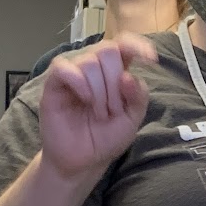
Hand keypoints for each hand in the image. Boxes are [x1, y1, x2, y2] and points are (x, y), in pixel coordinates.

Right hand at [38, 34, 156, 184]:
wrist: (84, 162)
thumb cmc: (106, 138)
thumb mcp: (132, 119)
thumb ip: (138, 96)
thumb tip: (127, 76)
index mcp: (114, 71)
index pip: (124, 44)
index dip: (137, 44)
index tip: (151, 59)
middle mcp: (93, 67)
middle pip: (107, 50)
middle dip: (115, 82)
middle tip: (113, 110)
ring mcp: (73, 74)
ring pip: (89, 62)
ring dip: (100, 92)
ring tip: (100, 114)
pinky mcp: (54, 84)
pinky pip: (63, 68)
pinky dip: (79, 82)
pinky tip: (86, 99)